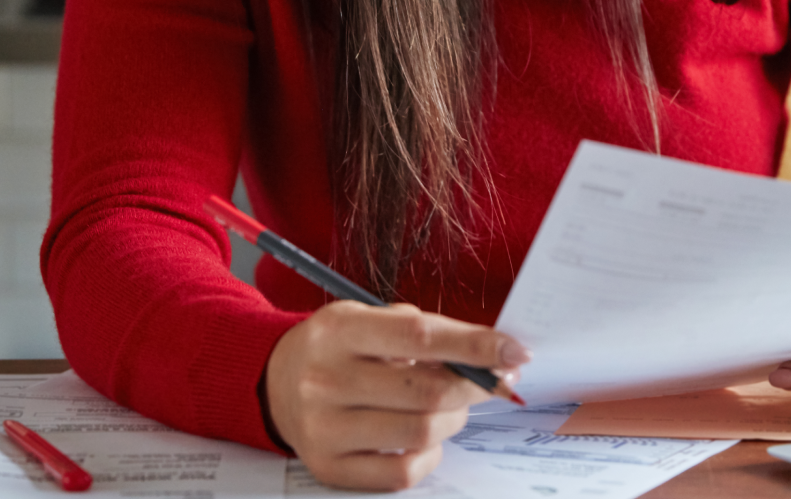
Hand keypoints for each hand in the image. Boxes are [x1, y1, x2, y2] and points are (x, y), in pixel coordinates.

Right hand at [264, 301, 529, 489]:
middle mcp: (325, 380)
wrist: (276, 383)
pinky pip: (403, 472)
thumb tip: (491, 355)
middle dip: (474, 386)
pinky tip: (423, 437)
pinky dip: (429, 454)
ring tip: (449, 404)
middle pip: (427, 391)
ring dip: (453, 418)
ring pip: (421, 433)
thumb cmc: (337, 348)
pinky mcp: (329, 467)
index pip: (420, 335)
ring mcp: (324, 429)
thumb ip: (423, 331)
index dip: (476, 344)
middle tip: (490, 380)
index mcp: (338, 331)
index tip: (515, 351)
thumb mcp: (366, 318)